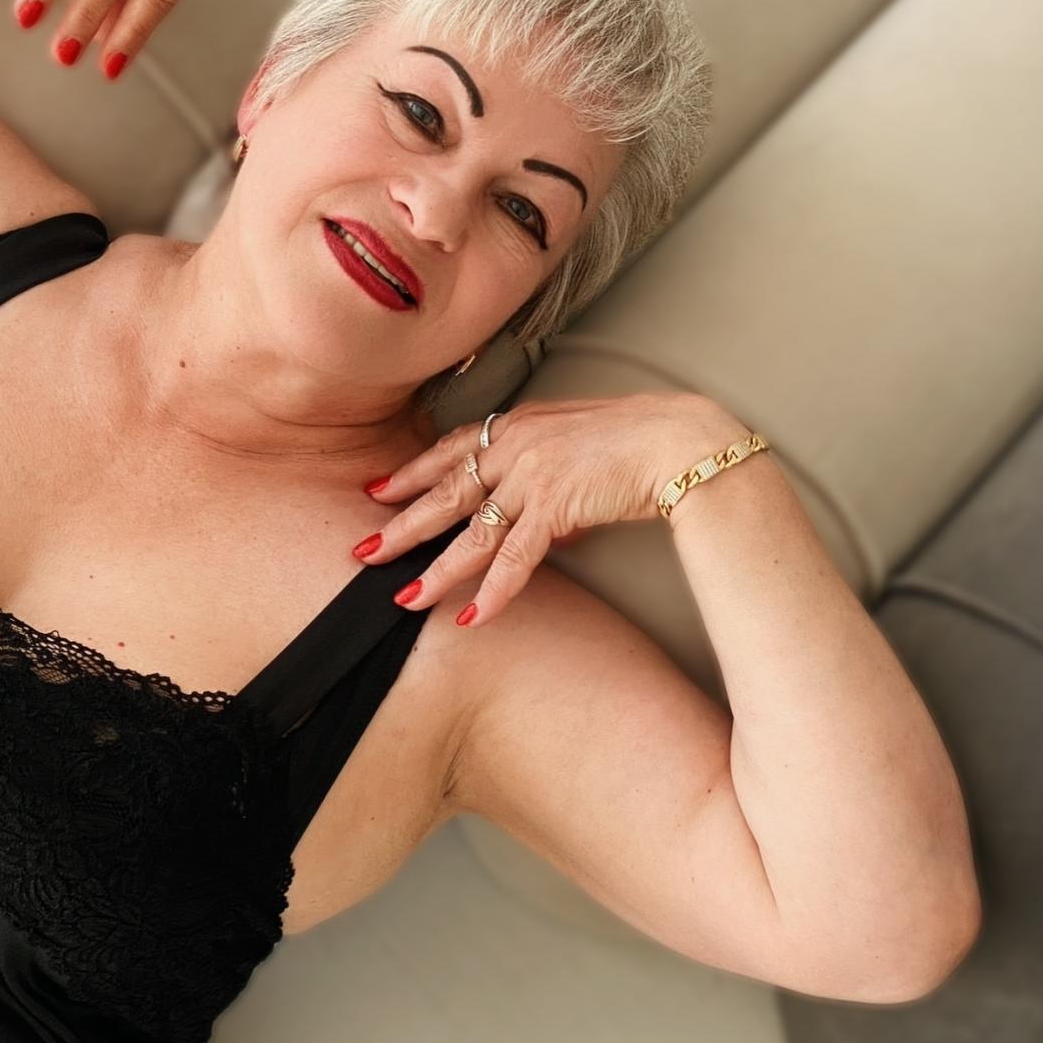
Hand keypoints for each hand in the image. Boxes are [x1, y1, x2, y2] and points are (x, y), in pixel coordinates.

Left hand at [352, 392, 749, 626]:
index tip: (377, 491)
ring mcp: (532, 475)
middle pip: (444, 492)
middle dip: (401, 525)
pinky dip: (493, 592)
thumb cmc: (641, 439)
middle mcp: (515, 446)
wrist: (679, 441)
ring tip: (403, 599)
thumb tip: (540, 518)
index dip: (411, 473)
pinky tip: (472, 618)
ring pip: (470, 532)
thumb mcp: (577, 444)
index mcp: (518, 424)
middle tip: (363, 550)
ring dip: (435, 570)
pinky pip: (515, 558)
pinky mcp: (555, 506)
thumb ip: (547, 472)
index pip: (450, 450)